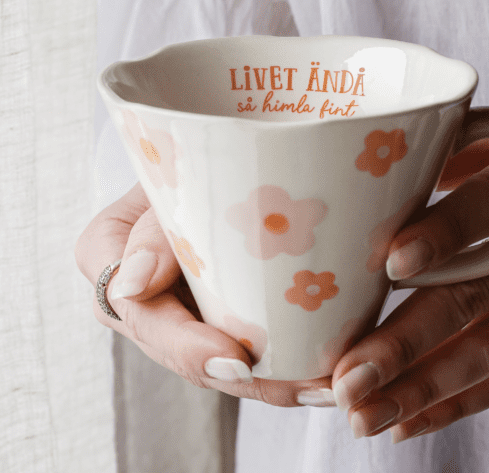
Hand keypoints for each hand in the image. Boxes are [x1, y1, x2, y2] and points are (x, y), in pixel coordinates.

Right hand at [75, 182, 334, 407]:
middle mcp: (136, 299)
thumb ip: (150, 230)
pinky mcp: (212, 313)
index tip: (237, 360)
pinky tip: (318, 373)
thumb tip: (132, 285)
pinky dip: (280, 364)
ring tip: (324, 385)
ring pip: (218, 362)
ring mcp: (174, 312)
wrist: (205, 160)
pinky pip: (242, 347)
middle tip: (306, 386)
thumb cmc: (188, 159)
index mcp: (107, 260)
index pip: (141, 314)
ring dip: (273, 380)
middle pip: (185, 354)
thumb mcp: (167, 180)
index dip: (185, 347)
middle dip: (247, 377)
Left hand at [330, 134, 488, 441]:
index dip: (445, 233)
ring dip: (423, 390)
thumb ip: (452, 148)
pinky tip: (405, 423)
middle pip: (478, 296)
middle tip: (348, 376)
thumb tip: (374, 168)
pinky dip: (458, 404)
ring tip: (362, 414)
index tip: (392, 265)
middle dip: (408, 341)